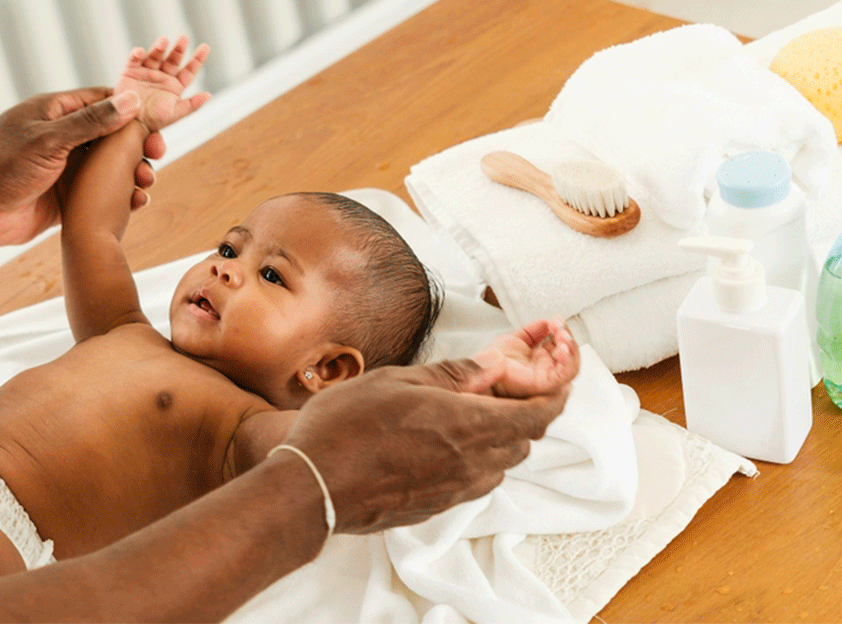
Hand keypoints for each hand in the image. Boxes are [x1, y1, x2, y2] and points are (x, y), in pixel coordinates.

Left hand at [0, 88, 164, 248]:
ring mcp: (64, 169)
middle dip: (137, 146)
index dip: (133, 110)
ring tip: (146, 182)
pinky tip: (136, 203)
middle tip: (157, 156)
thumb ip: (90, 123)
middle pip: (112, 136)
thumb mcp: (48, 140)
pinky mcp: (65, 198)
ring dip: (132, 173)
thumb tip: (130, 102)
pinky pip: (100, 194)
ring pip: (110, 167)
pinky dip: (120, 197)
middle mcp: (62, 138)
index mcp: (55, 113)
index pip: (103, 102)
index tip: (158, 119)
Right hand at [116, 36, 211, 131]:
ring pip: (155, 55)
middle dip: (179, 49)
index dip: (197, 59)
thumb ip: (192, 104)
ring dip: (159, 47)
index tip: (205, 47)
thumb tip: (208, 95)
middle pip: (173, 59)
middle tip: (184, 38)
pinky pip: (134, 60)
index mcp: (175, 85)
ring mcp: (147, 72)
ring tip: (163, 41)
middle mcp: (163, 76)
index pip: (189, 70)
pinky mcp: (131, 71)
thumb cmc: (154, 120)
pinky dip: (136, 54)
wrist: (131, 124)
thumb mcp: (175, 113)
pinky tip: (140, 51)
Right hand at [280, 365, 569, 533]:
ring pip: (501, 464)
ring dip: (500, 438)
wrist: (313, 487)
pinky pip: (474, 481)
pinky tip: (445, 443)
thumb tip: (490, 367)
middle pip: (524, 440)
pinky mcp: (435, 506)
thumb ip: (450, 375)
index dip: (556, 395)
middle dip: (525, 413)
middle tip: (507, 389)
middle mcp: (471, 463)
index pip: (538, 414)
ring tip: (473, 415)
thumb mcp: (395, 380)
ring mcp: (454, 490)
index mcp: (468, 426)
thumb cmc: (345, 429)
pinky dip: (476, 459)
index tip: (560, 379)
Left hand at [468, 318, 578, 397]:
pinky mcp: (544, 384)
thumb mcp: (518, 338)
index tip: (556, 320)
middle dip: (567, 337)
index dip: (562, 330)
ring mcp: (547, 376)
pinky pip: (563, 376)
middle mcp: (546, 367)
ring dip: (571, 348)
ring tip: (561, 336)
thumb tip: (550, 321)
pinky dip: (567, 362)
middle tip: (558, 327)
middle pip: (569, 353)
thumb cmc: (495, 358)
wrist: (482, 368)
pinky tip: (561, 350)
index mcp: (542, 357)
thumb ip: (535, 329)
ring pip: (571, 366)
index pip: (561, 343)